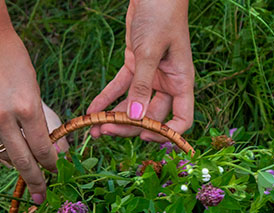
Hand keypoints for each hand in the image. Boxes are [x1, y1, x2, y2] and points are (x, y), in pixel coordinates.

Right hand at [0, 27, 58, 202]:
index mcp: (27, 108)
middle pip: (23, 161)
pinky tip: (11, 154)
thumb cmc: (14, 60)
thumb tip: (49, 147)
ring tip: (29, 175)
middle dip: (35, 180)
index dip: (51, 164)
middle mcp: (5, 117)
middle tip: (42, 195)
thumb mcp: (34, 87)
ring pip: (5, 155)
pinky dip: (3, 151)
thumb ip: (39, 119)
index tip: (56, 172)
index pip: (42, 149)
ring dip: (19, 167)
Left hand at [87, 0, 193, 141]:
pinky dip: (106, 98)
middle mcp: (167, 83)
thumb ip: (141, 86)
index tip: (144, 136)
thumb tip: (135, 117)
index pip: (181, 119)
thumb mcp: (149, 52)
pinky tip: (92, 110)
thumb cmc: (161, 16)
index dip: (166, 133)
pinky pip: (120, 88)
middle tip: (105, 131)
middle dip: (128, 126)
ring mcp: (150, 76)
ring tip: (93, 128)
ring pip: (133, 105)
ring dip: (114, 117)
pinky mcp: (134, 65)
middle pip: (150, 116)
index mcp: (181, 82)